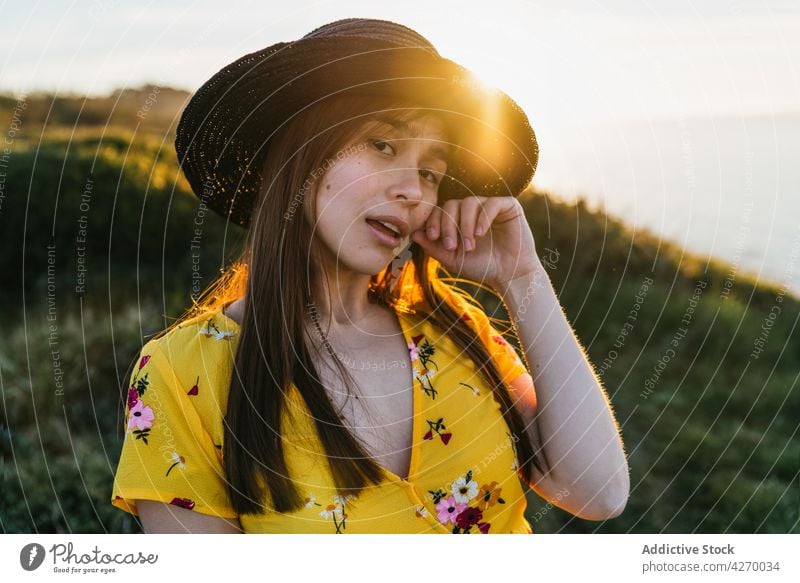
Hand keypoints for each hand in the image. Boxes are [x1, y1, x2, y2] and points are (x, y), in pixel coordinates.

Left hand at [410, 195, 539, 288]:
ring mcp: (489, 206)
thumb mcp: (453, 259)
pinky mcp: (507, 206)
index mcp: (459, 219)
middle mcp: (473, 209)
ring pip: (469, 202)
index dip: (434, 221)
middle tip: (452, 245)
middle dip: (448, 224)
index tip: (432, 237)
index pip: (441, 210)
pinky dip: (483, 218)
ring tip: (469, 245)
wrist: (509, 275)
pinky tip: (480, 234)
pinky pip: (491, 203)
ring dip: (466, 225)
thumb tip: (413, 234)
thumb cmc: (481, 266)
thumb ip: (433, 247)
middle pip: (452, 204)